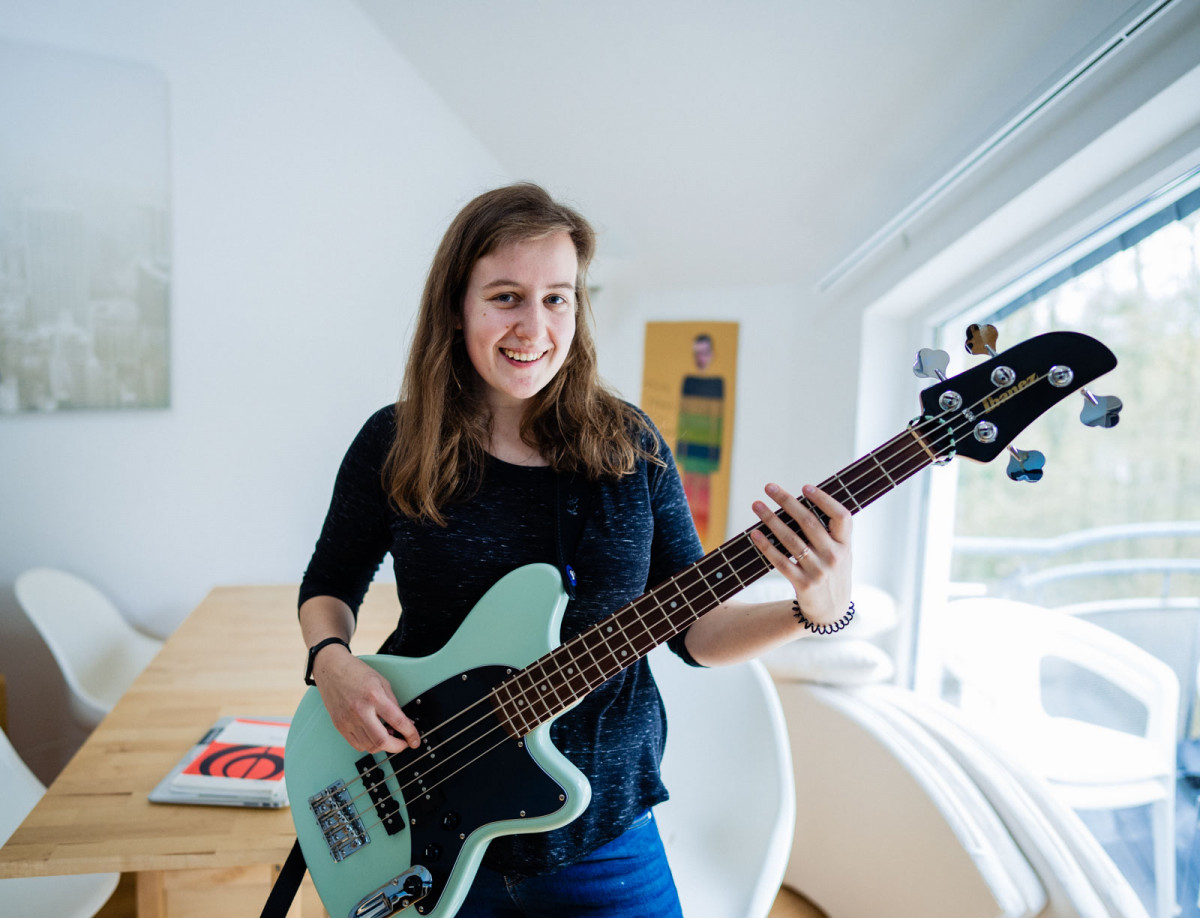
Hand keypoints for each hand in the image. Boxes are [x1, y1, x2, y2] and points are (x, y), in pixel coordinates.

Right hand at [312, 646, 419, 752]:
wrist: (331, 669)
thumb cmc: (356, 672)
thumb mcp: (382, 682)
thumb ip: (393, 703)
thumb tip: (404, 722)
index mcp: (374, 696)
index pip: (397, 721)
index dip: (410, 734)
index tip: (415, 740)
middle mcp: (360, 710)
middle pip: (381, 741)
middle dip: (397, 747)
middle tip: (403, 743)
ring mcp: (348, 720)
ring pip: (369, 746)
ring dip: (382, 746)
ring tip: (388, 736)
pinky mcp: (340, 726)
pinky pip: (357, 745)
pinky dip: (368, 745)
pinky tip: (373, 736)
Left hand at [749, 482, 852, 625]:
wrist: (830, 611)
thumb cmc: (832, 573)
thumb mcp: (841, 553)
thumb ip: (829, 533)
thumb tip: (800, 503)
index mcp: (845, 545)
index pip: (841, 516)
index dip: (824, 499)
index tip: (805, 487)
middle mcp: (834, 556)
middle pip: (809, 522)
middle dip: (787, 501)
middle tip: (769, 487)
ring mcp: (819, 571)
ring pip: (791, 539)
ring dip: (771, 519)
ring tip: (756, 505)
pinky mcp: (803, 584)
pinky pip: (781, 561)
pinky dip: (766, 546)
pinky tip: (755, 533)